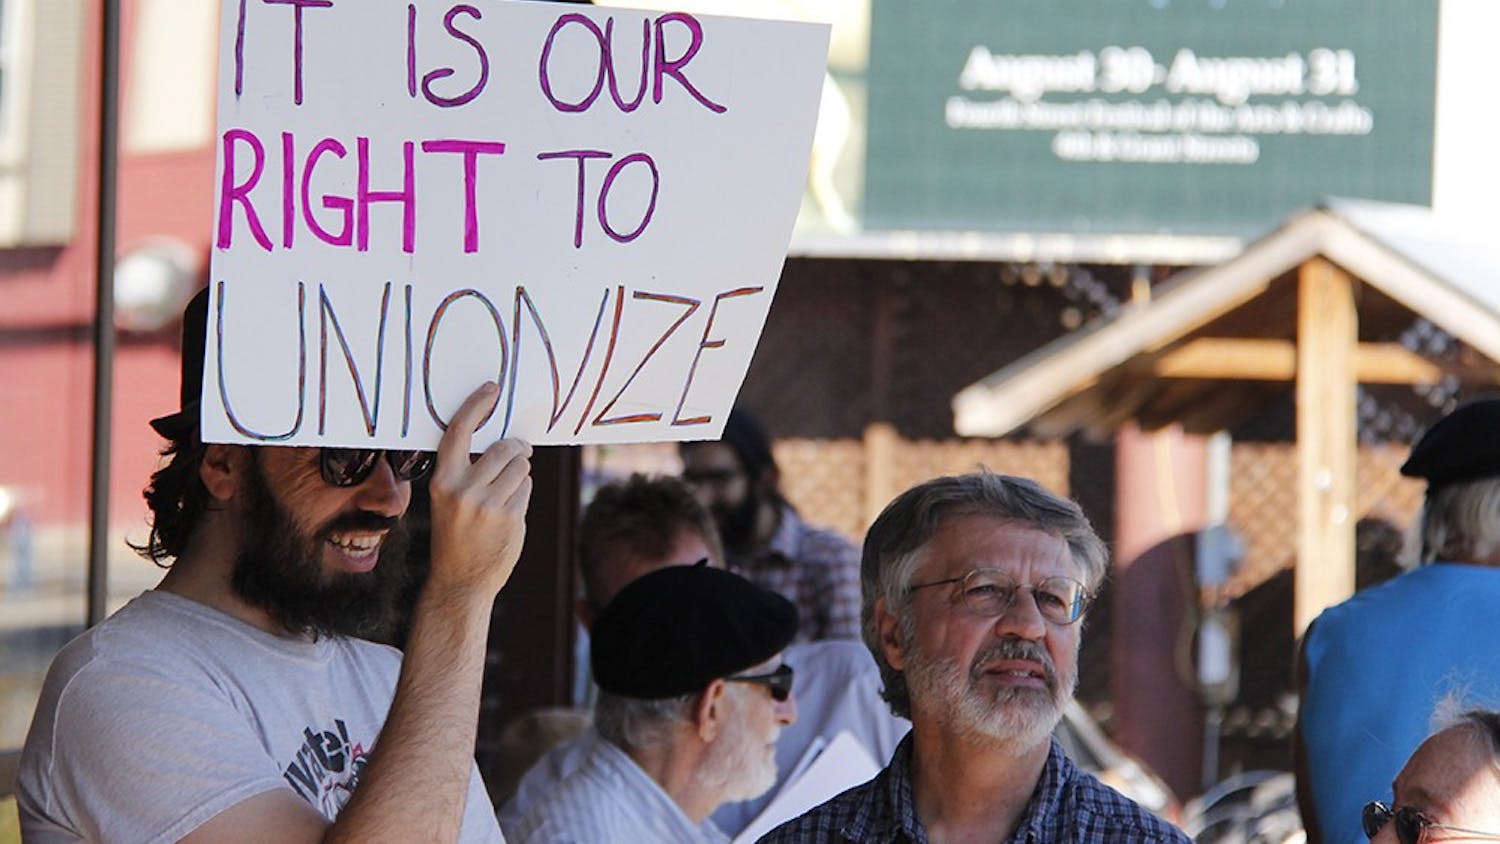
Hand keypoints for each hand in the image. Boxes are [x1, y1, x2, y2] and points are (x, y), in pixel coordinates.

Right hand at [426, 383, 532, 599]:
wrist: (460, 581)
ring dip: (520, 472)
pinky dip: (522, 493)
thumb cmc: (456, 534)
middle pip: (503, 448)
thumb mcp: (449, 499)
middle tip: (520, 452)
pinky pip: (527, 488)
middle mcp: (463, 491)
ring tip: (506, 490)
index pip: (458, 432)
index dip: (476, 406)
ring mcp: (488, 506)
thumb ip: (467, 471)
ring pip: (520, 467)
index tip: (492, 389)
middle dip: (516, 448)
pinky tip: (509, 511)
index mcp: (442, 481)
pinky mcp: (511, 518)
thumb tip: (505, 441)